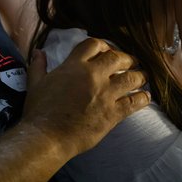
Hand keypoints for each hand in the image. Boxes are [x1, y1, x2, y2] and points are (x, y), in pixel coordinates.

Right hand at [22, 38, 149, 156]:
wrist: (47, 137)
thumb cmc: (39, 111)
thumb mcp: (36, 84)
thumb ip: (38, 66)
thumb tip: (38, 52)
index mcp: (75, 65)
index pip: (94, 44)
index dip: (104, 45)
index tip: (107, 51)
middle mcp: (93, 76)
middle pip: (118, 58)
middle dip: (126, 59)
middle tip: (130, 62)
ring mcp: (105, 94)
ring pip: (131, 77)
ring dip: (139, 75)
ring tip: (142, 76)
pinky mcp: (113, 113)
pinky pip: (134, 102)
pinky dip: (142, 98)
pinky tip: (145, 97)